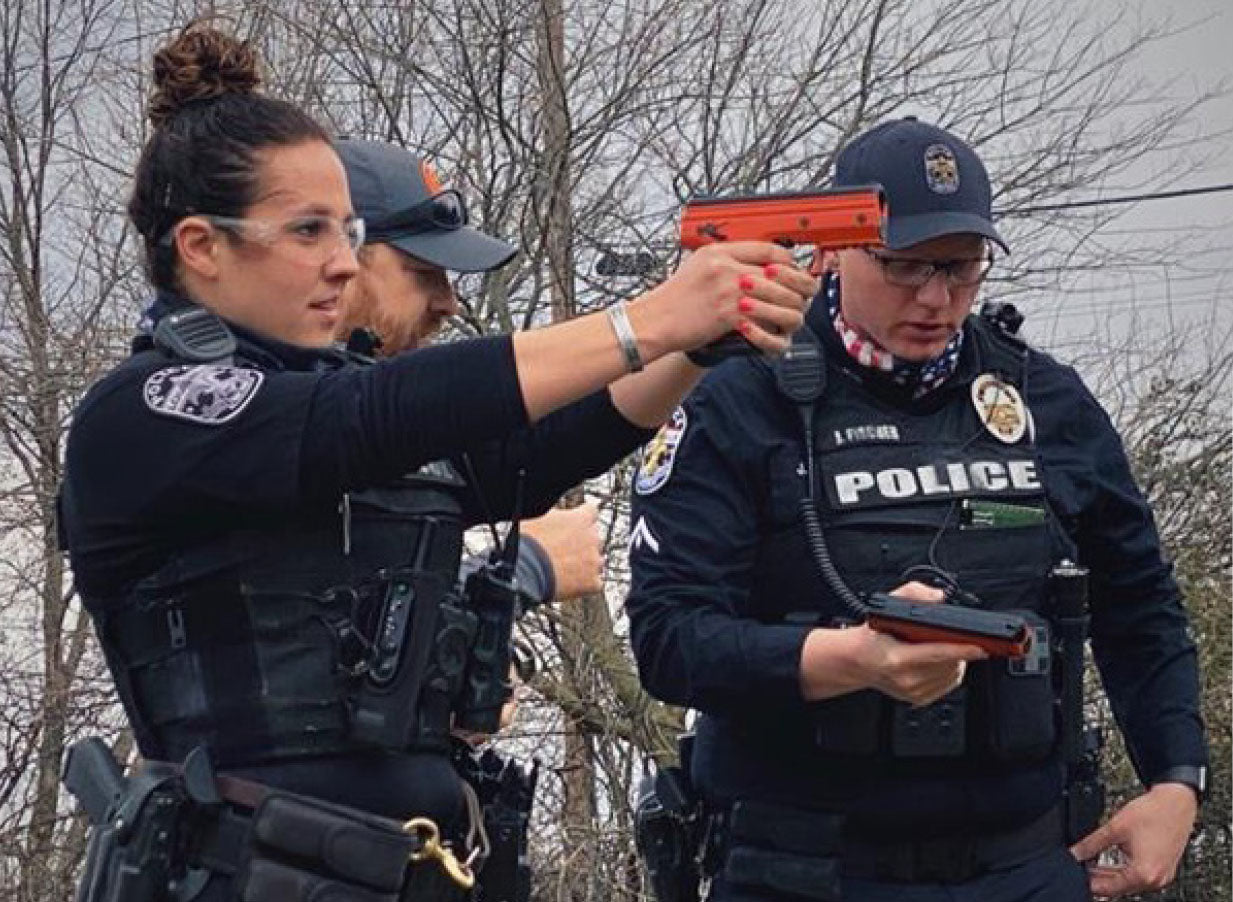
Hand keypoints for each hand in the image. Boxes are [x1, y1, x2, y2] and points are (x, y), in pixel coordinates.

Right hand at [522, 503, 602, 601]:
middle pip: (595, 538)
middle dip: (584, 543)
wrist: (526, 570)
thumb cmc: (528, 542)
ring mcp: (594, 561)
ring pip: (597, 561)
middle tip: (566, 550)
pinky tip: (571, 583)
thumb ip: (557, 516)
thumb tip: (557, 515)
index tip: (577, 523)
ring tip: (566, 569)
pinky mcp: (592, 582)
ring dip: (586, 564)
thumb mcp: (540, 517)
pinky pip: (595, 582)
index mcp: (580, 519)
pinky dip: (586, 584)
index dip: (583, 518)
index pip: (592, 512)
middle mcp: (592, 538)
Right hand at [636, 242, 815, 355]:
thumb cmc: (673, 299)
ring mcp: (728, 290)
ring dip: (788, 307)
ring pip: (776, 294)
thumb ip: (725, 262)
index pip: (768, 248)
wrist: (654, 321)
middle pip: (778, 270)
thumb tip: (754, 265)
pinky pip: (762, 318)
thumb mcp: (697, 266)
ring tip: (789, 313)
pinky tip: (772, 329)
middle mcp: (726, 267)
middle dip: (795, 285)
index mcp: (719, 252)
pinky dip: (770, 325)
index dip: (787, 261)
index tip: (791, 270)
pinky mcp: (728, 313)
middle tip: (800, 294)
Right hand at [801, 581, 986, 704]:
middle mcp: (905, 678)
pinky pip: (949, 684)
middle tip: (962, 638)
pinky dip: (952, 671)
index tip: (980, 646)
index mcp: (896, 657)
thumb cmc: (872, 637)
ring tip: (948, 647)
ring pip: (952, 676)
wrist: (856, 661)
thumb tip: (937, 597)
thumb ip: (912, 594)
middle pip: (949, 665)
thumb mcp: (886, 607)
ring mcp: (913, 692)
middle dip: (961, 651)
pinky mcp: (919, 699)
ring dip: (957, 661)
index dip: (961, 650)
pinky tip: (943, 661)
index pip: (937, 654)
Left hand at [1069, 783, 1197, 898]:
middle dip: (1098, 880)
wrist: (1176, 802)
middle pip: (1119, 888)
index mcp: (1144, 874)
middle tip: (1080, 870)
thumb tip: (1074, 853)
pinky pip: (1140, 877)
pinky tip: (1109, 865)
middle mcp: (1156, 880)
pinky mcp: (1164, 869)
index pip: (1108, 889)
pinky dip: (1124, 873)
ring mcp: (1162, 876)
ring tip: (1090, 867)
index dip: (1088, 883)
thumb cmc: (1152, 813)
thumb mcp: (1114, 828)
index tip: (1074, 876)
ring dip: (1110, 877)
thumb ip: (1091, 844)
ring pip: (1129, 884)